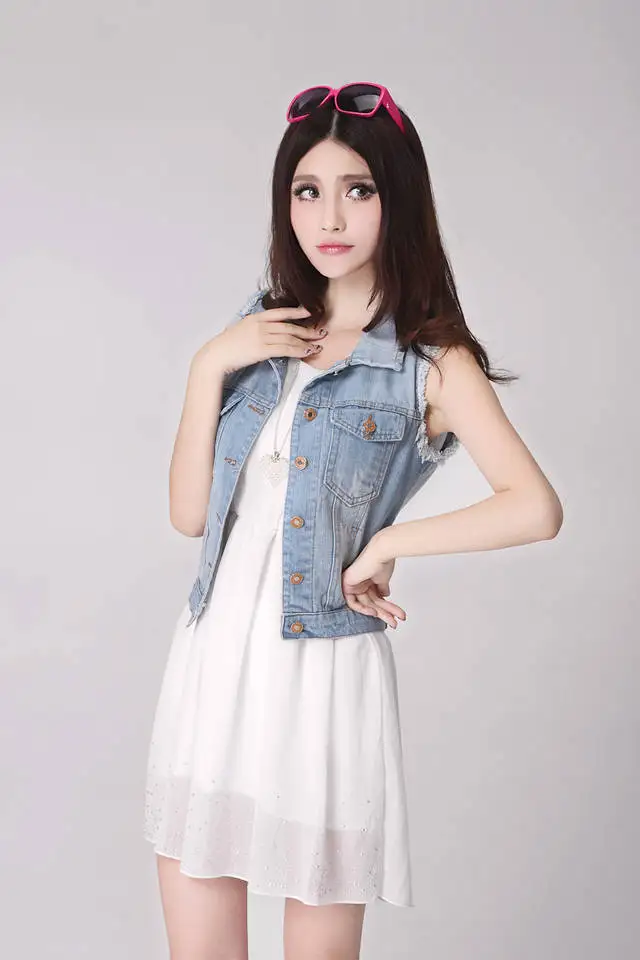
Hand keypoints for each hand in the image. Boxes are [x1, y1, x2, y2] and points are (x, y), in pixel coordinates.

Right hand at [197, 303, 327, 375]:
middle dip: (307, 330)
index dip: (297, 312)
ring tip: (317, 346)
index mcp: (256, 317)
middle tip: (321, 332)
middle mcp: (261, 324)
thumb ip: (256, 326)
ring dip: (306, 342)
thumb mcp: (242, 329)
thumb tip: (268, 329)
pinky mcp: (262, 350)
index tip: (310, 312)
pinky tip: (306, 352)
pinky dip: (298, 350)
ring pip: (289, 338)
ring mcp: (262, 337)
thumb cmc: (227, 345)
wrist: (217, 355)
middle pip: (289, 326)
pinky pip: (285, 349)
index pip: (280, 312)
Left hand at [341, 533, 406, 628]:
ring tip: (392, 621)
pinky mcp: (347, 584)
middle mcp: (361, 581)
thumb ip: (382, 587)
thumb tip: (385, 595)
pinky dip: (363, 609)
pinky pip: (353, 603)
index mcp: (369, 579)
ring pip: (367, 604)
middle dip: (386, 613)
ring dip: (381, 613)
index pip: (377, 598)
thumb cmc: (382, 561)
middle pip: (373, 602)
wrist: (380, 552)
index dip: (388, 607)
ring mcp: (354, 583)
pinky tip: (374, 613)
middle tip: (395, 622)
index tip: (397, 614)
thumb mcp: (383, 579)